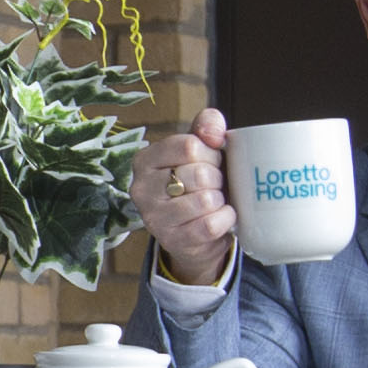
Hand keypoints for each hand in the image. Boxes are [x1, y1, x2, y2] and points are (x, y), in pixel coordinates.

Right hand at [137, 106, 236, 281]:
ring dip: (220, 200)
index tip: (211, 162)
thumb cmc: (199, 184)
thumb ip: (206, 127)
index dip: (211, 153)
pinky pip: (211, 225)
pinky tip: (222, 216)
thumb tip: (214, 132)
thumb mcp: (201, 150)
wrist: (196, 234)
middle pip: (199, 173)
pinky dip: (225, 219)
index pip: (190, 146)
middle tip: (214, 185)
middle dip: (217, 179)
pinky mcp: (172, 241)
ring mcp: (154, 217)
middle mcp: (141, 188)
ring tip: (215, 201)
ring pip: (205, 200)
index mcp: (145, 160)